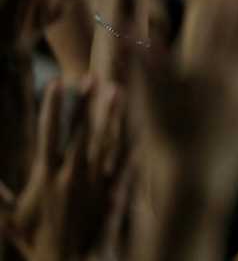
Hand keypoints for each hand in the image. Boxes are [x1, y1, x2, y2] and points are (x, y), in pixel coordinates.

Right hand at [3, 79, 131, 260]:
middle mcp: (72, 175)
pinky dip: (133, 143)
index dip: (52, 107)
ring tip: (119, 91)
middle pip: (81, 131)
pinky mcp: (112, 191)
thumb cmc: (35, 241)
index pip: (48, 132)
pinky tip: (143, 125)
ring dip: (111, 116)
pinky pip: (124, 162)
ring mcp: (95, 182)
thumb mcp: (10, 218)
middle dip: (86, 103)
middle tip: (94, 77)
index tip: (55, 82)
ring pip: (105, 141)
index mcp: (45, 176)